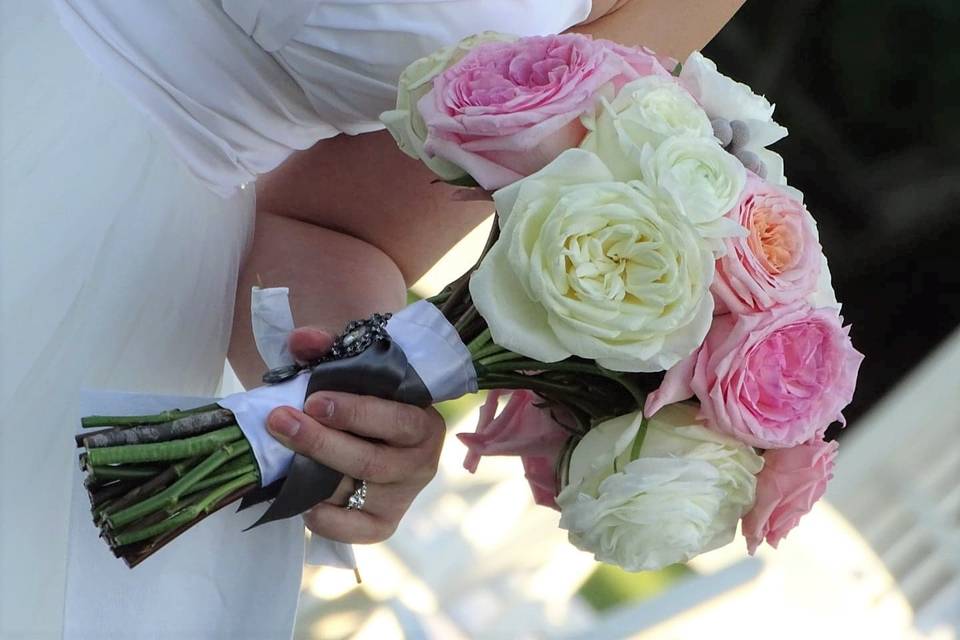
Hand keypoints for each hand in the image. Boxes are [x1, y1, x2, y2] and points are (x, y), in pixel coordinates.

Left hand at [265, 327, 444, 543]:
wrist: (367, 431)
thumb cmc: (364, 398)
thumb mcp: (352, 371)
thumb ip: (328, 350)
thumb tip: (302, 340)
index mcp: (423, 421)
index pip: (396, 419)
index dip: (355, 412)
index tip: (313, 401)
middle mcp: (420, 462)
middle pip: (370, 460)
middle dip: (320, 441)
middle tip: (280, 422)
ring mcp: (403, 496)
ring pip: (356, 491)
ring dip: (314, 476)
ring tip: (280, 458)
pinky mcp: (384, 523)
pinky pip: (355, 531)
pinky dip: (327, 519)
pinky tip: (303, 501)